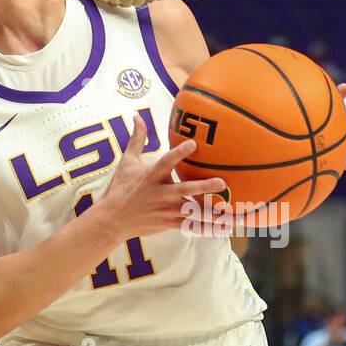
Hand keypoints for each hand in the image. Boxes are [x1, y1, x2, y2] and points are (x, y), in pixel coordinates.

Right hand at [95, 113, 225, 243]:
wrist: (112, 219)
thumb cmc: (121, 188)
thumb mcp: (127, 161)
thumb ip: (137, 139)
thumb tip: (137, 116)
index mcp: (152, 176)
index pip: (166, 162)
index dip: (179, 153)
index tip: (194, 143)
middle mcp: (161, 194)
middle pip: (186, 190)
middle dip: (204, 187)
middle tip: (223, 183)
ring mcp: (166, 210)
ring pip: (193, 213)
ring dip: (214, 215)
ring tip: (232, 215)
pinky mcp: (169, 223)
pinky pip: (191, 227)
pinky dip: (208, 228)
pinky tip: (224, 228)